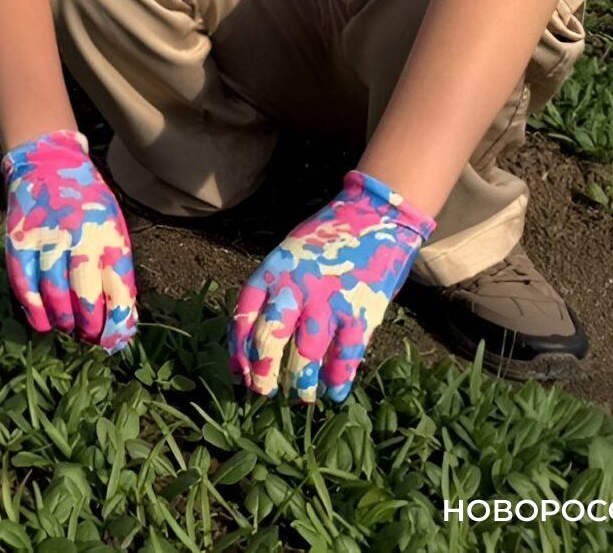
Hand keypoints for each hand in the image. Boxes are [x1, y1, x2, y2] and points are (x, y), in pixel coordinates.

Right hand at [1, 130, 138, 349]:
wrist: (48, 162)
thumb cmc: (87, 203)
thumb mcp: (112, 226)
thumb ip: (117, 267)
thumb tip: (123, 318)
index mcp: (109, 234)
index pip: (119, 289)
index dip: (118, 323)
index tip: (115, 341)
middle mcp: (80, 236)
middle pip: (85, 296)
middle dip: (89, 326)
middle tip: (88, 335)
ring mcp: (47, 237)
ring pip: (54, 294)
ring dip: (63, 320)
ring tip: (68, 328)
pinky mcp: (20, 240)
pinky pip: (24, 284)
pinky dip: (33, 310)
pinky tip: (42, 322)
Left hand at [232, 170, 433, 402]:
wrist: (374, 216)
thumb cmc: (326, 239)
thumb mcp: (288, 254)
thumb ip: (275, 289)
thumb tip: (258, 338)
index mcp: (273, 271)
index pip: (244, 317)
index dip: (238, 350)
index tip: (238, 374)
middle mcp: (296, 288)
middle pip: (269, 340)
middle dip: (263, 374)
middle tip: (264, 392)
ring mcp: (329, 302)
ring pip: (305, 356)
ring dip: (301, 384)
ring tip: (301, 397)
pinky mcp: (360, 313)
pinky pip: (345, 357)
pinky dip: (338, 380)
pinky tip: (334, 392)